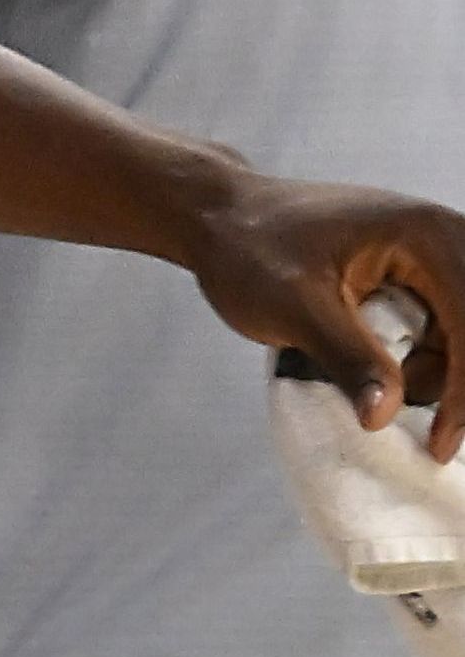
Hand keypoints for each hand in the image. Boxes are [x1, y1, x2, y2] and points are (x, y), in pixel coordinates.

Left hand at [187, 171, 464, 458]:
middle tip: (424, 431)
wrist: (216, 218)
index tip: (442, 439)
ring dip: (430, 374)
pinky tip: (373, 374)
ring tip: (360, 377)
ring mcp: (427, 262)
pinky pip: (436, 334)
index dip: (464, 387)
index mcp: (425, 236)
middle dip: (455, 382)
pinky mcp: (411, 281)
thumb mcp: (293, 307)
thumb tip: (383, 415)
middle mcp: (440, 241)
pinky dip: (415, 363)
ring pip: (458, 338)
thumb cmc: (248, 248)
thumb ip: (346, 357)